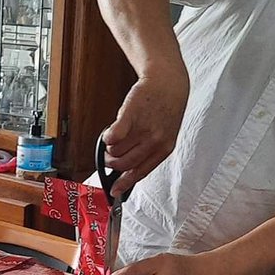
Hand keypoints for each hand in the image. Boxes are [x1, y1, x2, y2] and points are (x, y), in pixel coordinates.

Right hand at [103, 71, 188, 197]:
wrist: (167, 83)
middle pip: (124, 163)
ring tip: (113, 138)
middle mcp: (155, 141)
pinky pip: (113, 136)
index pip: (140, 172)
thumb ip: (149, 152)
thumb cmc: (165, 110)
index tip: (114, 190)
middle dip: (111, 162)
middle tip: (108, 156)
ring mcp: (143, 128)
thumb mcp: (165, 135)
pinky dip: (107, 137)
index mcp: (164, 149)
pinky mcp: (131, 115)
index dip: (125, 183)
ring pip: (116, 150)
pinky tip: (109, 132)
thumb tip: (128, 172)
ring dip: (110, 147)